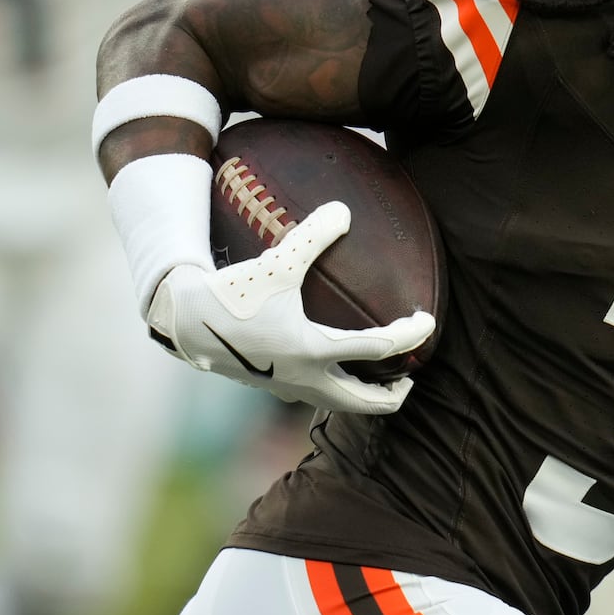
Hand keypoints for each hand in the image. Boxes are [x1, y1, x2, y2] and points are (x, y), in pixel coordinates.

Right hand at [146, 202, 435, 413]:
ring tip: (382, 378)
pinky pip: (317, 395)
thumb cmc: (234, 291)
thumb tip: (344, 210)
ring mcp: (289, 388)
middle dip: (393, 394)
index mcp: (313, 350)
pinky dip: (338, 388)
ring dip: (366, 396)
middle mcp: (305, 378)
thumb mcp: (276, 261)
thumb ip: (313, 236)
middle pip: (366, 402)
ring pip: (340, 404)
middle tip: (411, 376)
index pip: (378, 349)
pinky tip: (337, 369)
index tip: (428, 322)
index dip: (409, 335)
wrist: (185, 321)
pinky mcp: (274, 386)